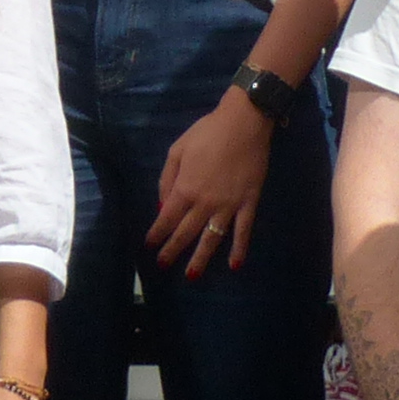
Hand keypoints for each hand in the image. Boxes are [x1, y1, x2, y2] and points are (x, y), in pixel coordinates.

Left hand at [145, 92, 274, 274]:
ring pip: (212, 239)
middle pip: (185, 233)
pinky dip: (239, 249)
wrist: (243, 123)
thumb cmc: (207, 133)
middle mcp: (204, 203)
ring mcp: (228, 206)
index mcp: (185, 189)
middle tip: (163, 265)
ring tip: (192, 276)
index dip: (157, 234)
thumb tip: (163, 207)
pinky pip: (243, 231)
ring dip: (200, 259)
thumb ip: (167, 180)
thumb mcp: (177, 150)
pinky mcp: (249, 203)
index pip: (166, 219)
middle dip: (172, 251)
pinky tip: (235, 265)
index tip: (150, 245)